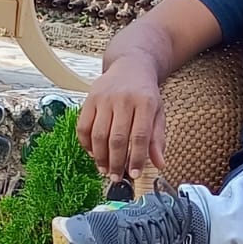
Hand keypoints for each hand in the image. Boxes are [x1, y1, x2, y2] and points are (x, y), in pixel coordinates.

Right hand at [78, 61, 165, 180]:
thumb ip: (158, 139)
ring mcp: (104, 98)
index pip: (140, 136)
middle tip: (116, 177)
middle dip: (116, 162)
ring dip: (100, 157)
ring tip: (104, 169)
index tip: (134, 174)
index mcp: (145, 103)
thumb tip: (159, 164)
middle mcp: (124, 99)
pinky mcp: (89, 98)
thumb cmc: (146, 94)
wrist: (131, 66)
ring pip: (98, 134)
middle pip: (117, 138)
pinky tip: (93, 153)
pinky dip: (86, 144)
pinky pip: (83, 126)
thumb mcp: (158, 112)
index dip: (136, 158)